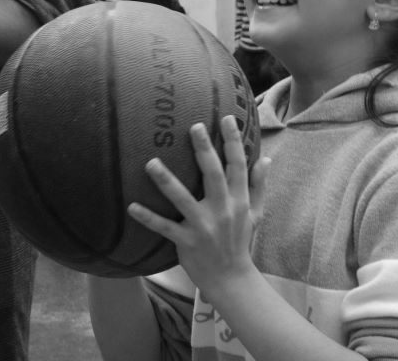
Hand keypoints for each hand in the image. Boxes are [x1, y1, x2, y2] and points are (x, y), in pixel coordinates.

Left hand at [127, 116, 269, 298]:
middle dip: (204, 151)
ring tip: (151, 163)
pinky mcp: (186, 241)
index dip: (233, 141)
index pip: (238, 166)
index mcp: (239, 200)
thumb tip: (266, 158)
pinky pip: (164, 227)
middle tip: (195, 127)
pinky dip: (148, 217)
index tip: (227, 119)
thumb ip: (259, 185)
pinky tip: (132, 206)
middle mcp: (222, 210)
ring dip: (166, 181)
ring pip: (183, 199)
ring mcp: (203, 226)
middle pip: (214, 175)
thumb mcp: (256, 213)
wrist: (231, 279)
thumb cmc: (241, 241)